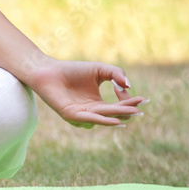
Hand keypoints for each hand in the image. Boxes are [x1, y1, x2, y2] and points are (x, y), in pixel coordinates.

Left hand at [25, 59, 146, 127]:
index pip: (119, 107)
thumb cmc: (73, 70)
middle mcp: (92, 112)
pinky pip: (90, 119)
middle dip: (127, 110)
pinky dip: (102, 119)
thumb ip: (116, 74)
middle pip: (114, 114)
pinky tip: (115, 119)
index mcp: (98, 104)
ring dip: (117, 115)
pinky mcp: (72, 116)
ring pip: (104, 117)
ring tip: (132, 112)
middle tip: (140, 108)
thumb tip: (129, 85)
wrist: (48, 70)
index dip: (130, 102)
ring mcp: (82, 115)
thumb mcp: (99, 69)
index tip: (137, 95)